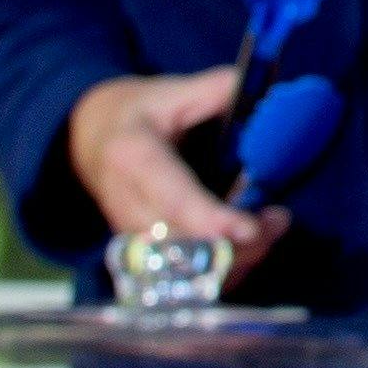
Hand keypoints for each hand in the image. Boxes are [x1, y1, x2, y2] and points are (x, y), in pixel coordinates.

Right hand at [63, 68, 286, 277]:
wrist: (88, 137)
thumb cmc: (137, 113)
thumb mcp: (172, 90)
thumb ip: (217, 90)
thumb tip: (261, 92)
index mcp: (134, 158)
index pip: (173, 200)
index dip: (211, 220)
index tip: (250, 227)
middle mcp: (128, 205)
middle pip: (183, 247)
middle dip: (238, 246)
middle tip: (279, 219)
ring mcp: (132, 235)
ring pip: (185, 271)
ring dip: (236, 261)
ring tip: (272, 228)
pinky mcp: (142, 253)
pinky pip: (185, 277)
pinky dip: (223, 270)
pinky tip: (250, 246)